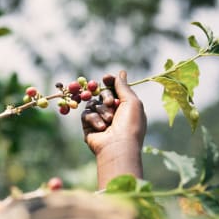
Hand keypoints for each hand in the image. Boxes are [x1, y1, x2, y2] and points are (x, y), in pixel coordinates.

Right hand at [81, 71, 146, 188]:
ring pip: (93, 104)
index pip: (115, 90)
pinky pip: (86, 114)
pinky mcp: (88, 126)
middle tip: (110, 103)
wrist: (118, 146)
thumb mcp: (132, 101)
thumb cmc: (130, 125)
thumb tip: (121, 72)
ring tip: (109, 121)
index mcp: (125, 107)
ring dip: (102, 111)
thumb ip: (123, 86)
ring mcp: (99, 119)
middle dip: (106, 96)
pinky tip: (102, 128)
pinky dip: (94, 119)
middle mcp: (112, 113)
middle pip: (102, 94)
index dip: (110, 83)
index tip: (106, 78)